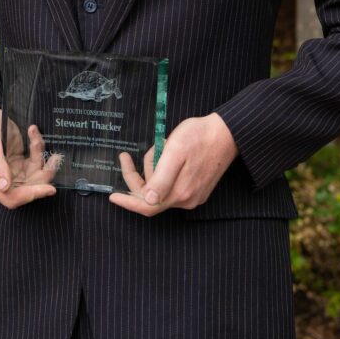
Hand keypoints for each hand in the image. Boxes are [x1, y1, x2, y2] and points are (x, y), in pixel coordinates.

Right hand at [0, 103, 60, 207]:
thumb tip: (4, 187)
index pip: (10, 197)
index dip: (30, 195)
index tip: (49, 189)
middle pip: (26, 189)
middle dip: (42, 175)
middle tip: (55, 159)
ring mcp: (9, 173)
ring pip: (33, 176)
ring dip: (41, 159)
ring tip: (41, 141)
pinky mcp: (17, 165)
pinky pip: (33, 163)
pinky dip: (37, 150)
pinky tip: (35, 135)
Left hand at [108, 112, 236, 216]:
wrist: (226, 133)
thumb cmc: (199, 137)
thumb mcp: (175, 152)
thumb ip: (161, 178)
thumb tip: (149, 200)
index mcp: (179, 192)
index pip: (146, 206)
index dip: (128, 202)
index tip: (112, 196)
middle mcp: (187, 199)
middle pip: (152, 195)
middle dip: (140, 175)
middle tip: (132, 154)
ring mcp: (194, 195)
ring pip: (161, 187)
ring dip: (154, 168)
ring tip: (161, 146)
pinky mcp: (198, 188)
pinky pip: (172, 184)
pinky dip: (164, 170)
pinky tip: (168, 154)